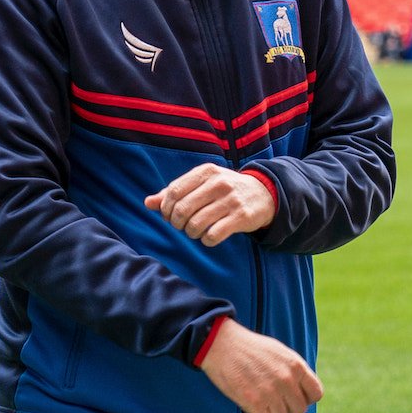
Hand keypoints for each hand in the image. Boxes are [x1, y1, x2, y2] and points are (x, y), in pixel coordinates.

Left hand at [145, 164, 274, 246]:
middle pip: (182, 209)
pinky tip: (209, 237)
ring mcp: (231, 200)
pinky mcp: (241, 217)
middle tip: (181, 226)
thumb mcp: (201, 184)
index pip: (174, 191)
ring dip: (191, 233)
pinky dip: (206, 240)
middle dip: (176, 223)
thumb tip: (148, 203)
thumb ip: (174, 193)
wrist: (263, 193)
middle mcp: (218, 183)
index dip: (166, 208)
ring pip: (196, 224)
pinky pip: (213, 235)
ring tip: (195, 231)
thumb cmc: (224, 190)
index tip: (169, 216)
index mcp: (205, 172)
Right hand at [198, 319, 321, 412]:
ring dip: (270, 412)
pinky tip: (251, 406)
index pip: (316, 394)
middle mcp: (286, 379)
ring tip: (258, 398)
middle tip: (273, 399)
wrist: (221, 343)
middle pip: (299, 410)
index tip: (293, 396)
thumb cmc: (250, 348)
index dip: (305, 398)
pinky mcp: (252, 401)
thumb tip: (305, 392)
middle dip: (287, 407)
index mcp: (296, 365)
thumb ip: (295, 371)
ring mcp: (270, 391)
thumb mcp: (280, 352)